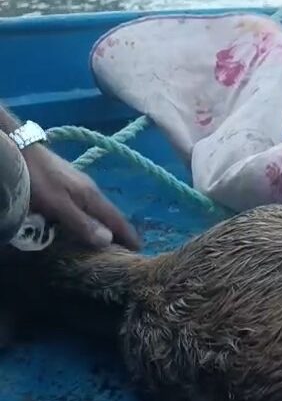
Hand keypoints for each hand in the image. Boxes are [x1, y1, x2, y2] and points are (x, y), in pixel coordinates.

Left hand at [22, 143, 139, 249]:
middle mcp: (90, 190)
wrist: (21, 149)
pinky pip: (87, 206)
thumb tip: (109, 240)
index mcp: (92, 196)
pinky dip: (93, 217)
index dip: (128, 235)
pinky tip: (88, 222)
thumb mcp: (59, 205)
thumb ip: (82, 222)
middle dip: (120, 232)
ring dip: (107, 225)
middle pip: (110, 215)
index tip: (140, 251)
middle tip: (127, 251)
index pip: (116, 219)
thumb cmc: (39, 179)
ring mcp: (79, 185)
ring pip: (98, 210)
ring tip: (111, 240)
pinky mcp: (68, 184)